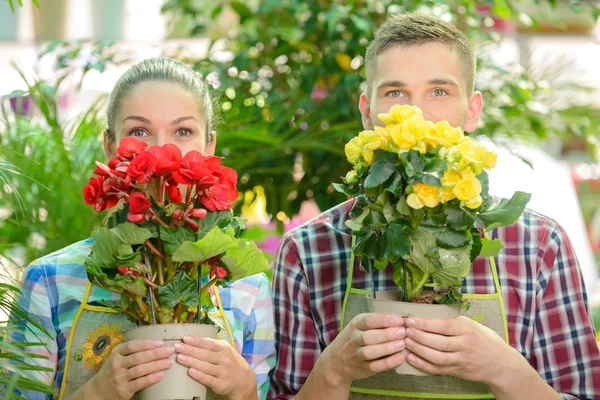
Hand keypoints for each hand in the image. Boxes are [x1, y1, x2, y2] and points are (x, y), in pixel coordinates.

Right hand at [74, 339, 172, 399]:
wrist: (98, 390)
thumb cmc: (114, 370)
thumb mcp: (118, 357)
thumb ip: (132, 351)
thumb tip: (157, 343)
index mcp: (116, 353)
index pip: (132, 346)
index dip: (147, 343)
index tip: (161, 342)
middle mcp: (116, 364)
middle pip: (138, 357)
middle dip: (156, 353)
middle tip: (169, 351)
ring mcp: (119, 377)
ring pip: (140, 370)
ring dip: (156, 365)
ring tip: (169, 362)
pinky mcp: (123, 390)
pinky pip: (139, 383)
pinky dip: (150, 378)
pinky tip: (160, 375)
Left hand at [175, 336, 256, 399]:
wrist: (243, 380)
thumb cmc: (230, 362)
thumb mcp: (226, 350)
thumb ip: (213, 345)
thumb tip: (194, 339)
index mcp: (225, 349)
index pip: (209, 343)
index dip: (197, 341)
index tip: (185, 338)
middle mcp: (225, 360)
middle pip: (205, 354)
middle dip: (190, 350)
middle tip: (177, 347)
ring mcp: (223, 372)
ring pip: (205, 366)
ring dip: (192, 361)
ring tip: (180, 358)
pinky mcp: (221, 384)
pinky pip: (208, 379)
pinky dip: (199, 375)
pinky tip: (190, 371)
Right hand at [322, 313, 405, 386]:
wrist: (335, 362)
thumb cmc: (353, 340)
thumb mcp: (358, 326)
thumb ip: (375, 323)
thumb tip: (400, 320)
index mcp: (354, 325)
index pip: (368, 320)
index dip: (384, 320)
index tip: (399, 320)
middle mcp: (353, 339)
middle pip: (369, 336)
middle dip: (387, 334)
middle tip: (403, 332)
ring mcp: (356, 355)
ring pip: (370, 352)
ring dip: (387, 348)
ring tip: (402, 344)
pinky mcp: (362, 368)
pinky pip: (375, 366)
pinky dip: (388, 363)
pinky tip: (399, 358)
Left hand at [404, 316, 520, 384]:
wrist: (501, 365)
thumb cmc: (486, 341)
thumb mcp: (475, 325)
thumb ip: (456, 323)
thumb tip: (432, 319)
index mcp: (467, 329)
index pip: (443, 326)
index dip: (425, 324)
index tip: (411, 320)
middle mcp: (464, 345)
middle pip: (438, 342)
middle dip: (419, 336)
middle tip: (405, 330)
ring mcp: (461, 360)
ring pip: (436, 357)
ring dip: (419, 350)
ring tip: (406, 342)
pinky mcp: (457, 371)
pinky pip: (438, 369)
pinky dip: (423, 365)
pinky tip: (412, 359)